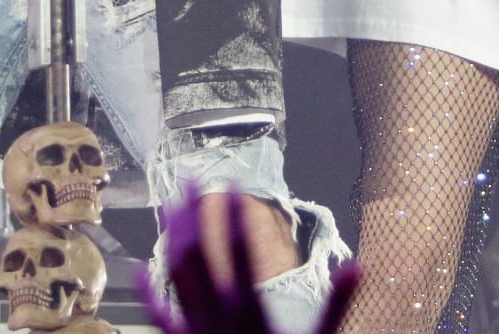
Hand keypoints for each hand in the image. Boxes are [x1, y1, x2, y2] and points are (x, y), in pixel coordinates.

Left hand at [138, 182, 358, 333]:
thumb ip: (337, 306)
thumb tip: (360, 266)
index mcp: (250, 310)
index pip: (238, 250)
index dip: (232, 215)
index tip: (230, 185)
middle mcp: (217, 316)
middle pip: (198, 254)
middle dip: (193, 215)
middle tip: (190, 180)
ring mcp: (197, 331)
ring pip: (177, 277)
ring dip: (172, 240)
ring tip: (169, 207)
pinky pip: (159, 318)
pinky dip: (149, 293)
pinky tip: (139, 270)